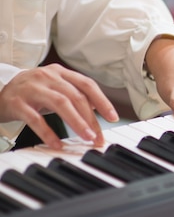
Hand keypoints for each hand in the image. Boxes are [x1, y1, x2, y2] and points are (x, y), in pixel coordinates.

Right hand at [0, 64, 118, 148]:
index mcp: (60, 72)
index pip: (87, 84)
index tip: (113, 118)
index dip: (102, 101)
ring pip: (60, 104)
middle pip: (76, 96)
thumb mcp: (55, 89)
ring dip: (77, 123)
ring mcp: (31, 88)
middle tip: (99, 137)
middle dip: (91, 118)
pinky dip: (48, 132)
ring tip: (87, 138)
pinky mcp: (16, 102)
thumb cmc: (32, 93)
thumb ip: (75, 95)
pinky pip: (35, 119)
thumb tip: (100, 108)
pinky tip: (57, 144)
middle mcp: (47, 76)